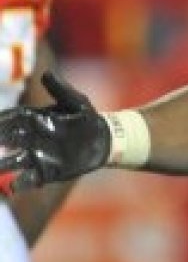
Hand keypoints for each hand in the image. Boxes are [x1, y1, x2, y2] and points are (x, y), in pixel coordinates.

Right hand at [0, 72, 109, 190]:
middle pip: (3, 141)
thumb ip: (61, 90)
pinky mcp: (47, 171)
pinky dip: (21, 183)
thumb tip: (46, 73)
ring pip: (10, 162)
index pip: (8, 120)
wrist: (104, 140)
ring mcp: (36, 155)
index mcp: (33, 119)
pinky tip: (14, 187)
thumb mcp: (76, 102)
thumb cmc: (87, 117)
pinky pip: (30, 179)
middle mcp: (30, 138)